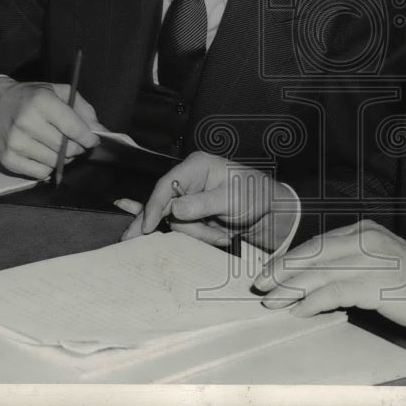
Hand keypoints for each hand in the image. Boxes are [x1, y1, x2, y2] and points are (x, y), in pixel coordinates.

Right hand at [0, 77, 102, 178]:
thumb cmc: (33, 97)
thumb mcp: (59, 92)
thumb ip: (83, 110)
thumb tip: (100, 131)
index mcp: (41, 101)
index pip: (73, 128)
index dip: (88, 138)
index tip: (93, 140)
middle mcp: (26, 122)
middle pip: (65, 148)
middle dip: (77, 148)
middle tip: (75, 143)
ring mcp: (15, 142)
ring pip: (54, 162)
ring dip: (63, 158)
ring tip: (58, 147)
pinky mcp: (7, 158)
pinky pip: (40, 173)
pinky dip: (47, 167)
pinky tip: (44, 154)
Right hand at [116, 151, 298, 251]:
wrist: (271, 214)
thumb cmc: (257, 196)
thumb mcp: (232, 198)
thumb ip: (203, 204)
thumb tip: (176, 209)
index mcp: (198, 166)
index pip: (166, 184)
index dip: (155, 206)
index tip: (149, 225)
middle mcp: (189, 179)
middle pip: (164, 205)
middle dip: (178, 225)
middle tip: (134, 239)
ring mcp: (190, 198)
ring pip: (175, 222)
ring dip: (200, 233)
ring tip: (224, 234)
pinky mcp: (193, 214)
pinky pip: (176, 224)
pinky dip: (169, 228)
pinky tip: (134, 222)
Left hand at [253, 220, 405, 340]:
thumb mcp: (382, 259)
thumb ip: (352, 262)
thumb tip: (315, 277)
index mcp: (365, 230)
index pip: (319, 242)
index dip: (291, 256)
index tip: (271, 268)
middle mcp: (366, 240)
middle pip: (313, 254)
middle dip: (283, 269)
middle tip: (259, 282)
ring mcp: (370, 261)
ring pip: (318, 273)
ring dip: (290, 289)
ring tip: (272, 300)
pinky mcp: (374, 285)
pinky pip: (333, 292)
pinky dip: (312, 302)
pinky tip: (298, 311)